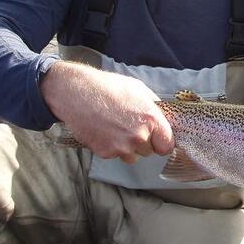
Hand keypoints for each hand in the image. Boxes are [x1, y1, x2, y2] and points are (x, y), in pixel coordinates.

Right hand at [41, 61, 173, 162]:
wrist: (77, 93)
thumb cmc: (107, 87)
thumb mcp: (138, 89)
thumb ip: (154, 107)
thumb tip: (163, 117)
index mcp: (151, 119)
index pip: (167, 146)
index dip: (162, 142)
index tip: (157, 139)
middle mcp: (138, 136)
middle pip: (149, 151)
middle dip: (143, 142)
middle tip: (129, 125)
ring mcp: (121, 147)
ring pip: (132, 156)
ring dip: (128, 147)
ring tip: (116, 127)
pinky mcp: (105, 152)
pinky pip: (116, 155)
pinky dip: (112, 146)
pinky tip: (105, 130)